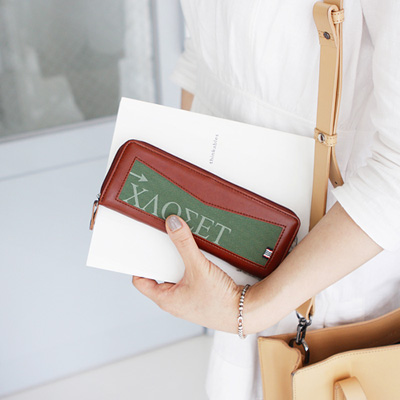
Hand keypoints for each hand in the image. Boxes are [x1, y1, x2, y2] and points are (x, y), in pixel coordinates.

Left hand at [132, 215, 242, 332]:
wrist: (246, 313)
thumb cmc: (221, 302)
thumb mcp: (199, 267)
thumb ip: (184, 243)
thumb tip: (173, 224)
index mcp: (166, 299)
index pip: (141, 281)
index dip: (140, 264)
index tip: (143, 249)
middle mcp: (175, 301)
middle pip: (161, 274)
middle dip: (165, 259)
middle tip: (167, 243)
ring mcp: (189, 300)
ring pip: (179, 276)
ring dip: (182, 262)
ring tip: (187, 249)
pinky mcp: (202, 296)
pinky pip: (192, 279)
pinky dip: (195, 268)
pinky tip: (203, 260)